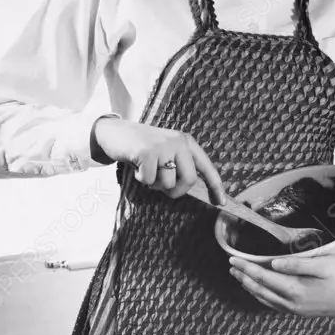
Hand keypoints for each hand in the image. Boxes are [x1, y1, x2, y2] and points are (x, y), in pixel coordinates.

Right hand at [93, 118, 224, 203]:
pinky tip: (136, 166)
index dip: (215, 186)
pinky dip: (141, 178)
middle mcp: (178, 141)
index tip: (220, 202)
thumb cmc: (141, 147)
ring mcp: (163, 146)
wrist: (114, 132)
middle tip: (162, 187)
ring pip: (167, 183)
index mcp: (186, 142)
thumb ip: (180, 165)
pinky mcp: (147, 152)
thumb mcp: (166, 151)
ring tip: (146, 168)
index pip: (206, 166)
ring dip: (154, 183)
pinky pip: (149, 180)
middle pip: (189, 180)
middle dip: (176, 191)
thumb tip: (192, 189)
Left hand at [229, 255, 334, 315]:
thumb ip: (297, 265)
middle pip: (261, 290)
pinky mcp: (302, 311)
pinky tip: (260, 292)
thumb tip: (273, 264)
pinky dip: (262, 297)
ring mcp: (297, 310)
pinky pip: (275, 306)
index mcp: (297, 290)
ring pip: (266, 300)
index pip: (264, 278)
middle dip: (244, 278)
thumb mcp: (324, 264)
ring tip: (239, 278)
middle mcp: (293, 303)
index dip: (247, 268)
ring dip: (251, 288)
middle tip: (231, 267)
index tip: (233, 259)